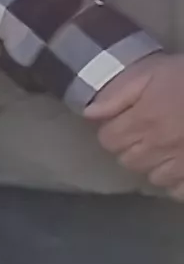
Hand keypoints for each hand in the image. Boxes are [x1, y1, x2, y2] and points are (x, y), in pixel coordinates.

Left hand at [88, 51, 183, 196]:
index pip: (110, 140)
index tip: (127, 125)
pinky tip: (182, 166)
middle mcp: (159, 145)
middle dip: (135, 149)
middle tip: (151, 136)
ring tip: (170, 150)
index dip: (115, 132)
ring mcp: (181, 164)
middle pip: (129, 160)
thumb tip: (89, 113)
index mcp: (145, 119)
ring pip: (154, 177)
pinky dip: (178, 183)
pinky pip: (178, 190)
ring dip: (157, 166)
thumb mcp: (156, 72)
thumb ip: (121, 94)